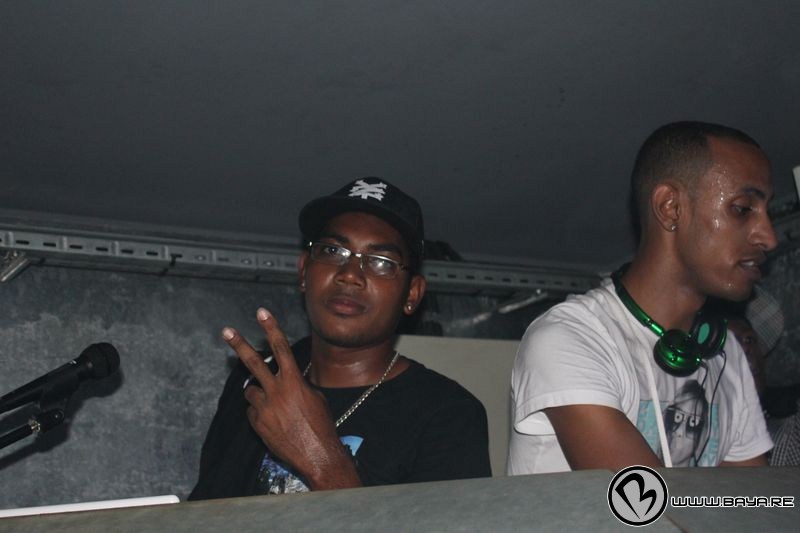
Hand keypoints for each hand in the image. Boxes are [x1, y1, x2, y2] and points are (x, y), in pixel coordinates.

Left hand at [222, 308, 360, 489]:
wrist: (316, 454)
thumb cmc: (321, 425)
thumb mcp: (316, 397)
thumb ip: (299, 384)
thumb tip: (288, 379)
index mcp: (294, 381)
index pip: (281, 347)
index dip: (271, 328)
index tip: (262, 312)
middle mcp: (277, 391)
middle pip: (253, 362)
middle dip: (239, 344)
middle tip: (226, 331)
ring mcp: (265, 407)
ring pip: (250, 391)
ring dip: (258, 393)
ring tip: (274, 405)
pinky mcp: (257, 424)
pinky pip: (253, 412)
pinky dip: (260, 413)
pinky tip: (275, 423)